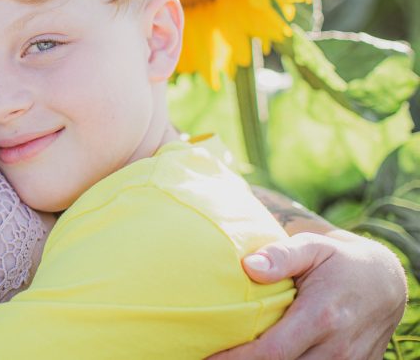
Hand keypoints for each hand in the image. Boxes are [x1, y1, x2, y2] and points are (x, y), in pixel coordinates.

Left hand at [209, 231, 407, 359]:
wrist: (385, 284)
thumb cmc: (339, 261)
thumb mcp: (312, 246)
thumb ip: (281, 255)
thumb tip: (249, 266)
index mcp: (321, 316)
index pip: (272, 351)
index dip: (238, 359)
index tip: (209, 357)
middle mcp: (337, 347)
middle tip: (215, 358)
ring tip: (237, 357)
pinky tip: (266, 358)